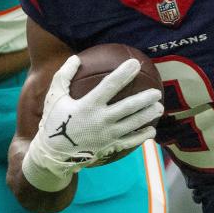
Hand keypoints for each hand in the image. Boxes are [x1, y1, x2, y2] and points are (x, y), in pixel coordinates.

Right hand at [22, 56, 163, 190]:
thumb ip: (64, 76)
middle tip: (157, 92)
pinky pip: (131, 141)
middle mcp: (101, 120)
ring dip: (148, 115)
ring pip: (133, 124)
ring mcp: (107, 135)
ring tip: (159, 107)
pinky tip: (152, 130)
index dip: (124, 73)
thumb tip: (75, 58)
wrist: (53, 154)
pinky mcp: (110, 147)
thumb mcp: (54, 97)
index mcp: (88, 105)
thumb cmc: (54, 122)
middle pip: (129, 107)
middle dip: (145, 98)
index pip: (110, 85)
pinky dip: (143, 136)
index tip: (136, 64)